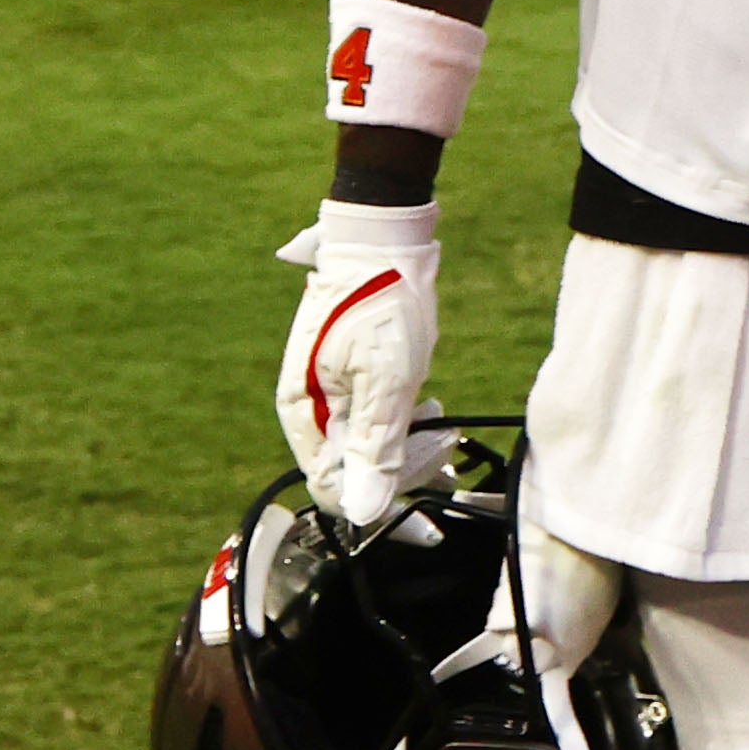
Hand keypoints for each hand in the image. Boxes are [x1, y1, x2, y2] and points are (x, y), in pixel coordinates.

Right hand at [275, 196, 444, 529]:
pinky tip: (426, 411)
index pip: (333, 486)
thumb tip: (363, 510)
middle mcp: (307, 408)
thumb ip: (372, 448)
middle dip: (400, 468)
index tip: (426, 479)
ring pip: (362, 444)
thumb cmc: (382, 305)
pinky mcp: (345, 376)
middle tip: (444, 446)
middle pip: (347, 469)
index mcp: (305, 413)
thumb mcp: (386, 384)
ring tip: (440, 426)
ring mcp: (325, 391)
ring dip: (405, 447)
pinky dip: (400, 424)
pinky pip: (368, 419)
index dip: (378, 495)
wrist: (382, 240)